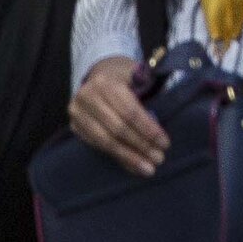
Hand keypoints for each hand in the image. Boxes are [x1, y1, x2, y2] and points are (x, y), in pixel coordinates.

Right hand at [72, 56, 161, 174]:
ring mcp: (77, 113)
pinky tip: (131, 165)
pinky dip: (116, 156)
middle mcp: (88, 98)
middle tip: (158, 159)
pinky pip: (96, 145)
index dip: (148, 129)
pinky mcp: (74, 126)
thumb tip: (168, 111)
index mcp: (107, 83)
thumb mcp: (139, 75)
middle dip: (140, 146)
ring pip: (105, 141)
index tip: (165, 143)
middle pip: (117, 128)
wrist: (100, 73)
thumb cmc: (127, 77)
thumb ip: (151, 91)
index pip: (130, 111)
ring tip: (147, 168)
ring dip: (128, 156)